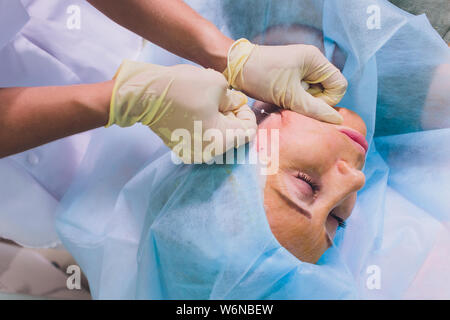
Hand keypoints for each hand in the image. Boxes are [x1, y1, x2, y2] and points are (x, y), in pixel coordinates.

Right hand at [108, 60, 255, 162]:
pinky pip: (202, 139)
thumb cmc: (183, 87)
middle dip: (231, 117)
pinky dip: (204, 126)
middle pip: (233, 136)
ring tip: (206, 103)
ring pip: (217, 138)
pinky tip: (195, 111)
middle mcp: (209, 153)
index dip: (245, 113)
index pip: (248, 131)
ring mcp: (193, 153)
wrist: (145, 94)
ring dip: (218, 121)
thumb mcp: (218, 85)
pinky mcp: (181, 148)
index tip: (235, 100)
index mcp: (221, 140)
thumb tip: (236, 104)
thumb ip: (233, 98)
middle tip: (221, 99)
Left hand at [224, 39, 346, 123]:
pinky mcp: (291, 75)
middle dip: (313, 101)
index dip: (328, 100)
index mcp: (315, 60)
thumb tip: (336, 121)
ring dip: (302, 101)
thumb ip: (314, 109)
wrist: (235, 66)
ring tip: (284, 101)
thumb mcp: (289, 96)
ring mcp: (301, 68)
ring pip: (314, 93)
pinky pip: (302, 91)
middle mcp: (311, 61)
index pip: (339, 85)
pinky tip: (281, 99)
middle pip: (327, 90)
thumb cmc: (262, 77)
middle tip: (293, 104)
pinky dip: (294, 98)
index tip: (308, 104)